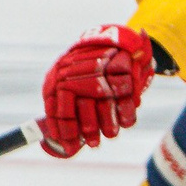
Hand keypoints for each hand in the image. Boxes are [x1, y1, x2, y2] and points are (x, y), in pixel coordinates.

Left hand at [39, 24, 153, 156]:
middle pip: (82, 109)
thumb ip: (60, 108)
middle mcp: (77, 75)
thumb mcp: (61, 81)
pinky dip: (127, 113)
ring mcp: (100, 73)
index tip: (69, 147)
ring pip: (104, 105)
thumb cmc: (79, 68)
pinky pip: (125, 97)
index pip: (59, 111)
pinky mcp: (123, 70)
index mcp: (58, 80)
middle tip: (94, 143)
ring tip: (110, 134)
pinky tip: (126, 122)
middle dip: (88, 129)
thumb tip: (59, 144)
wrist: (108, 38)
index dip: (64, 132)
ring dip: (108, 124)